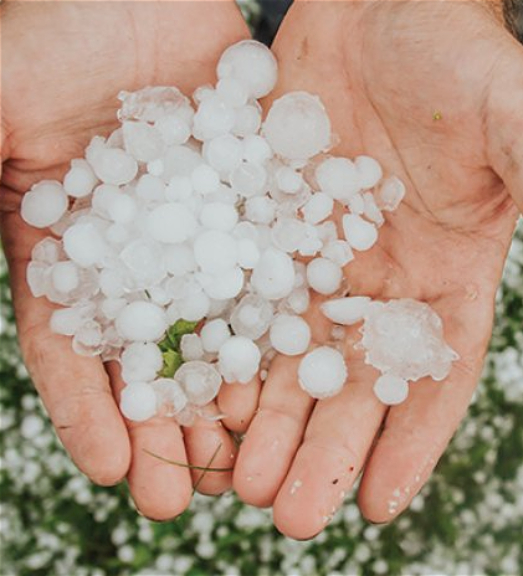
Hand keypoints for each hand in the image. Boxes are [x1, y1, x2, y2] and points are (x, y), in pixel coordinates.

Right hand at [0, 1, 249, 518]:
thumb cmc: (56, 29)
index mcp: (69, 244)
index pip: (75, 346)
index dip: (91, 412)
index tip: (117, 475)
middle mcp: (144, 252)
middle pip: (155, 355)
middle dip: (171, 428)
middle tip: (195, 498)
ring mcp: (206, 231)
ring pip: (223, 327)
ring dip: (237, 394)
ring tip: (254, 459)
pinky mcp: (259, 204)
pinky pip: (278, 268)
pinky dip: (287, 320)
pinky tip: (304, 371)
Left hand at [233, 0, 522, 537]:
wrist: (384, 2)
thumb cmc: (464, 58)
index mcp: (453, 273)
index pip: (438, 374)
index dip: (412, 441)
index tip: (377, 506)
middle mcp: (386, 280)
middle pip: (356, 383)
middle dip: (324, 450)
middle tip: (288, 518)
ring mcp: (323, 256)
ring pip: (292, 355)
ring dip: (266, 419)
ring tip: (234, 480)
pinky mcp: (269, 225)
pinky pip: (244, 298)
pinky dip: (223, 350)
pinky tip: (197, 396)